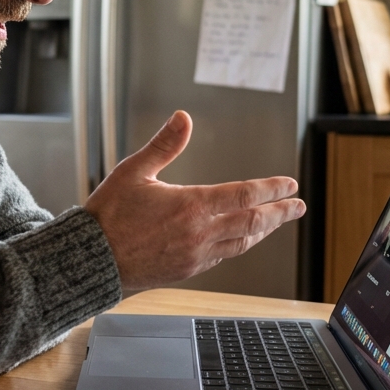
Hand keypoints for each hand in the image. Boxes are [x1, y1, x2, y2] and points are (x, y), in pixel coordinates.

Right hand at [84, 110, 304, 290]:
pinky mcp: (186, 270)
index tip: (290, 185)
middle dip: (279, 213)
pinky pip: (223, 256)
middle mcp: (199, 234)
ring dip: (263, 231)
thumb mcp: (133, 171)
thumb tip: (183, 118)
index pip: (244, 196)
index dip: (271, 190)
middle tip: (298, 206)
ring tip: (276, 222)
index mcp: (191, 206)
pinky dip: (239, 245)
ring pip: (242, 243)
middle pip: (253, 222)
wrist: (91, 261)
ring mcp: (195, 256)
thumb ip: (164, 144)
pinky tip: (240, 240)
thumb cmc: (108, 215)